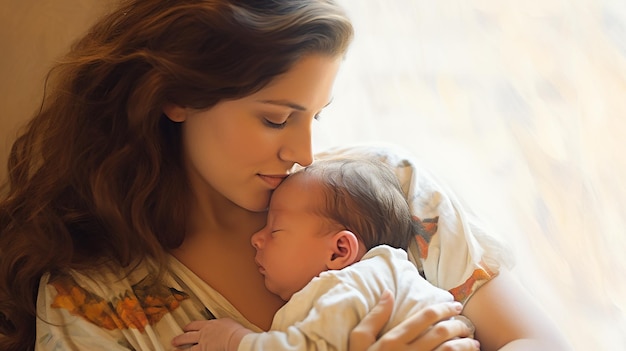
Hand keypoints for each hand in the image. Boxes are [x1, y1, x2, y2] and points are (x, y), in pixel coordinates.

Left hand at [172, 319, 252, 350]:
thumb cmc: (234, 331)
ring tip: (175, 350)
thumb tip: (223, 325)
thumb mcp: (227, 322)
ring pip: (189, 348)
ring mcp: (203, 345)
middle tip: (174, 340)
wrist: (234, 338)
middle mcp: (203, 335)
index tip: (186, 328)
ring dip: (180, 349)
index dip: (189, 326)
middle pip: (187, 336)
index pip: (195, 324)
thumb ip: (221, 324)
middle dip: (180, 338)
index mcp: (209, 325)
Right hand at [349, 290, 479, 350]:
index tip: (455, 305)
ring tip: (473, 343)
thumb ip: (374, 317)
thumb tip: (388, 292)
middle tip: (466, 324)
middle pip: (442, 333)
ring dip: (466, 345)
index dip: (444, 308)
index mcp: (393, 340)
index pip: (425, 317)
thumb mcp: (359, 341)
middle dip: (459, 325)